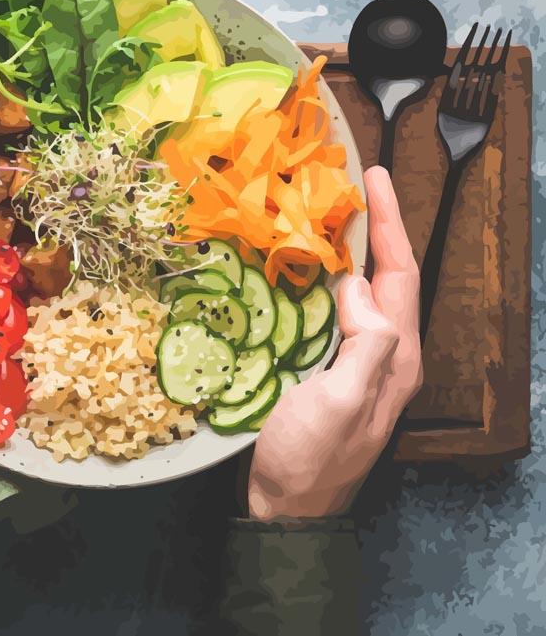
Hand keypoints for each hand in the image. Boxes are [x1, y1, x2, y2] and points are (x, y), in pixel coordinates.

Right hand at [247, 167, 421, 519]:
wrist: (285, 509)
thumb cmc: (309, 461)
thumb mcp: (341, 405)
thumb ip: (365, 345)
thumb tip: (359, 285)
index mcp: (396, 358)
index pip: (401, 275)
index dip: (389, 223)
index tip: (374, 177)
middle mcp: (385, 355)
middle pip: (390, 277)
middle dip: (377, 226)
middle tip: (352, 184)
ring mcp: (358, 363)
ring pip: (365, 290)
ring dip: (354, 248)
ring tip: (331, 212)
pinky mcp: (330, 369)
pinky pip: (338, 310)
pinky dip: (328, 277)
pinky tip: (306, 267)